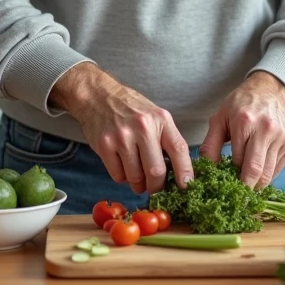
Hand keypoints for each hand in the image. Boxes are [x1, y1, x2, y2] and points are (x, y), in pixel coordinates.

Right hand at [50, 63, 193, 195]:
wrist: (98, 95)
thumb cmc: (131, 109)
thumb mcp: (155, 116)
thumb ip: (167, 140)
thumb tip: (178, 174)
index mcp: (161, 119)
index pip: (179, 149)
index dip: (185, 172)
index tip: (186, 187)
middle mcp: (143, 127)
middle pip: (156, 171)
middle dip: (156, 187)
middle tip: (154, 188)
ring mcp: (122, 136)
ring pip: (136, 177)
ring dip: (138, 184)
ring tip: (137, 176)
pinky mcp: (105, 145)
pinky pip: (118, 176)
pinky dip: (122, 177)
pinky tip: (122, 164)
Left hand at [200, 71, 284, 189]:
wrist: (268, 91)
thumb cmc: (240, 105)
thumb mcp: (218, 119)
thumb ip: (209, 146)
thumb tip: (205, 172)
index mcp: (245, 122)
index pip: (238, 162)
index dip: (230, 178)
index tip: (224, 186)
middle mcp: (266, 129)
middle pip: (256, 172)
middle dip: (245, 189)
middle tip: (235, 197)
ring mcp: (280, 137)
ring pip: (268, 174)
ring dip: (256, 185)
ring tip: (245, 185)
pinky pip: (277, 169)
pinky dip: (266, 176)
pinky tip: (257, 172)